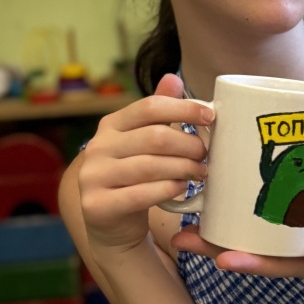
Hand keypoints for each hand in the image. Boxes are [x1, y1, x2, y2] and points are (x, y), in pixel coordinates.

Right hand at [77, 74, 212, 254]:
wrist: (112, 226)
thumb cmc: (135, 177)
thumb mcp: (144, 142)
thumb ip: (158, 113)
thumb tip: (173, 77)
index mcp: (110, 125)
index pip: (149, 107)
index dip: (183, 108)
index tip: (210, 117)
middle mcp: (97, 147)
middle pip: (154, 137)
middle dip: (188, 145)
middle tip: (206, 154)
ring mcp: (93, 177)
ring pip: (149, 166)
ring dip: (183, 168)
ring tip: (200, 173)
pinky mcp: (97, 206)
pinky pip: (140, 195)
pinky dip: (167, 190)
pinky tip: (181, 189)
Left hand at [170, 222, 303, 291]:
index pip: (268, 264)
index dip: (240, 260)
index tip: (213, 257)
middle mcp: (291, 256)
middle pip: (247, 251)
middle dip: (214, 245)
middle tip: (179, 236)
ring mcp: (290, 244)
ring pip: (249, 237)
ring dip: (220, 230)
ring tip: (188, 218)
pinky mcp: (295, 229)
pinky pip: (263, 223)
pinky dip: (242, 214)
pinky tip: (227, 197)